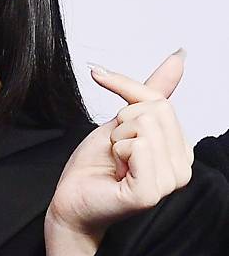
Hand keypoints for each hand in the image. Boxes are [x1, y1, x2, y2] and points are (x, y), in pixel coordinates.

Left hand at [47, 49, 193, 238]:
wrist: (72, 198)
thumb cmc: (95, 164)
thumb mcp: (122, 120)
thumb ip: (150, 91)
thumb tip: (179, 56)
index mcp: (180, 149)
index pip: (160, 100)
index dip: (126, 92)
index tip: (104, 93)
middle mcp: (183, 167)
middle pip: (155, 111)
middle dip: (121, 123)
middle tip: (115, 151)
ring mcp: (169, 182)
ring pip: (145, 126)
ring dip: (116, 139)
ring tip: (116, 163)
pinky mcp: (150, 193)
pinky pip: (138, 146)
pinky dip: (117, 151)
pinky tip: (116, 172)